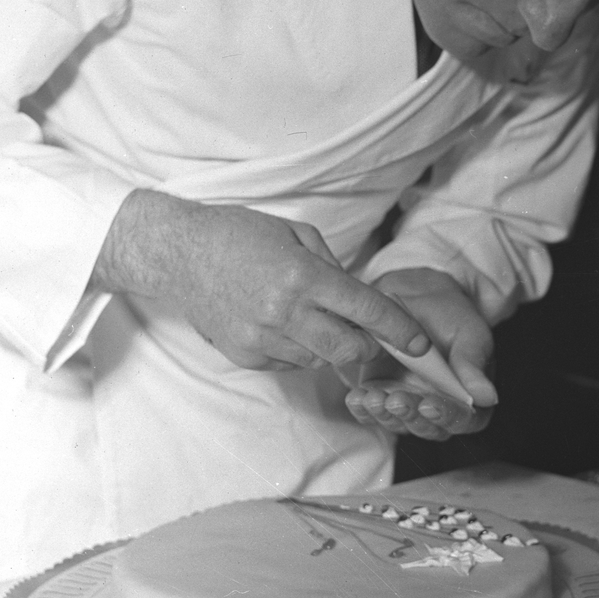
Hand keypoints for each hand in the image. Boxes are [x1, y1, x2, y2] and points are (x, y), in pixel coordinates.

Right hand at [92, 190, 429, 369]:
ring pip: (320, 360)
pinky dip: (299, 349)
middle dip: (367, 344)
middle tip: (364, 329)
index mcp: (301, 276)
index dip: (400, 329)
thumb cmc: (239, 234)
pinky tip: (283, 323)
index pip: (366, 310)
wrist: (178, 254)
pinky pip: (290, 364)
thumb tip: (362, 300)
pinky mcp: (245, 356)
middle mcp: (283, 313)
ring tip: (311, 316)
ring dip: (330, 345)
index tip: (420, 343)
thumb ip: (333, 268)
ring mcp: (261, 339)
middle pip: (349, 349)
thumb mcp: (295, 234)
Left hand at [340, 268, 496, 440]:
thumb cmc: (448, 316)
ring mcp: (409, 404)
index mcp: (469, 396)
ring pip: (398, 423)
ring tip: (372, 397)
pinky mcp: (381, 397)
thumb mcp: (467, 330)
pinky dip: (363, 409)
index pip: (464, 419)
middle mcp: (439, 406)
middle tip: (396, 399)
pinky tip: (357, 398)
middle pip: (428, 427)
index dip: (447, 416)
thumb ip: (473, 362)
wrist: (414, 297)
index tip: (429, 404)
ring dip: (385, 414)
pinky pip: (371, 413)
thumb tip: (486, 396)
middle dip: (410, 415)